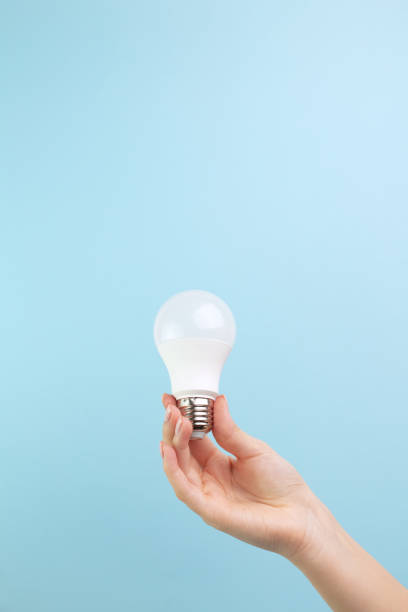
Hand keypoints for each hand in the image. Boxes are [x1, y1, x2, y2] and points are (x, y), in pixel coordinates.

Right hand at [160, 394, 327, 559]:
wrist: (300, 514)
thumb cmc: (280, 483)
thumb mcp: (253, 449)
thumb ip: (230, 430)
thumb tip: (217, 401)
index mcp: (216, 463)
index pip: (190, 438)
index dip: (180, 419)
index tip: (170, 399)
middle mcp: (206, 479)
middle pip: (180, 451)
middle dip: (173, 428)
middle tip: (172, 407)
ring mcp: (206, 495)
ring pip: (177, 468)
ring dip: (171, 443)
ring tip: (174, 420)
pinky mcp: (210, 512)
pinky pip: (184, 490)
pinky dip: (172, 470)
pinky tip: (168, 450)